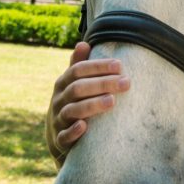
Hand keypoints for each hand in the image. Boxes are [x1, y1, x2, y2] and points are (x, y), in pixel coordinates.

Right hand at [46, 41, 130, 165]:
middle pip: (78, 88)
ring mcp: (58, 120)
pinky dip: (73, 132)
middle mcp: (59, 100)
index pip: (78, 70)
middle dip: (102, 84)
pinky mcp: (60, 140)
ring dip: (92, 105)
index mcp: (63, 83)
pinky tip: (84, 127)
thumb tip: (83, 43)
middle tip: (126, 83)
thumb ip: (78, 66)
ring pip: (72, 111)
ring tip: (112, 101)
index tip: (119, 65)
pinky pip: (64, 136)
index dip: (97, 66)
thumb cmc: (73, 103)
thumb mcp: (73, 84)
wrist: (57, 137)